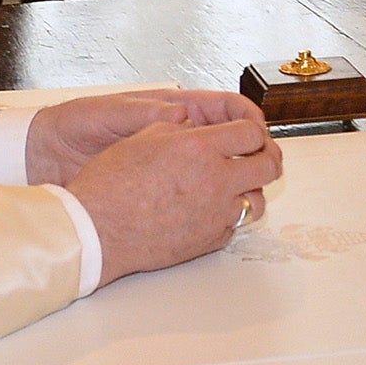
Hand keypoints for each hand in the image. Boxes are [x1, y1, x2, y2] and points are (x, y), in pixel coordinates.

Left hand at [26, 88, 263, 184]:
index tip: (261, 136)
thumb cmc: (74, 126)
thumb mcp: (107, 114)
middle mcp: (181, 137)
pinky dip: (216, 206)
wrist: (45, 154)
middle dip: (258, 155)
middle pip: (236, 144)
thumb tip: (181, 113)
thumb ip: (144, 113)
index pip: (227, 110)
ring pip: (223, 173)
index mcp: (175, 111)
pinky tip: (221, 216)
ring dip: (241, 184)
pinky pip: (200, 197)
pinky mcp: (165, 190)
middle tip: (269, 170)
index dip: (250, 121)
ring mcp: (175, 166)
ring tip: (249, 198)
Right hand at [68, 116, 284, 285]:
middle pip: (268, 166)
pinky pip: (234, 225)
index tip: (248, 136)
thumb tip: (191, 125)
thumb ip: (176, 129)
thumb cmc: (110, 186)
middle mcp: (216, 180)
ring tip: (236, 186)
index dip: (253, 132)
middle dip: (268, 158)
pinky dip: (228, 216)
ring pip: (257, 201)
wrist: (98, 230)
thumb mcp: (142, 138)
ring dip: (250, 190)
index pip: (251, 134)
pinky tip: (210, 210)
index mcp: (200, 148)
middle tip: (260, 158)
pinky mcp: (211, 239)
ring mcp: (216, 213)